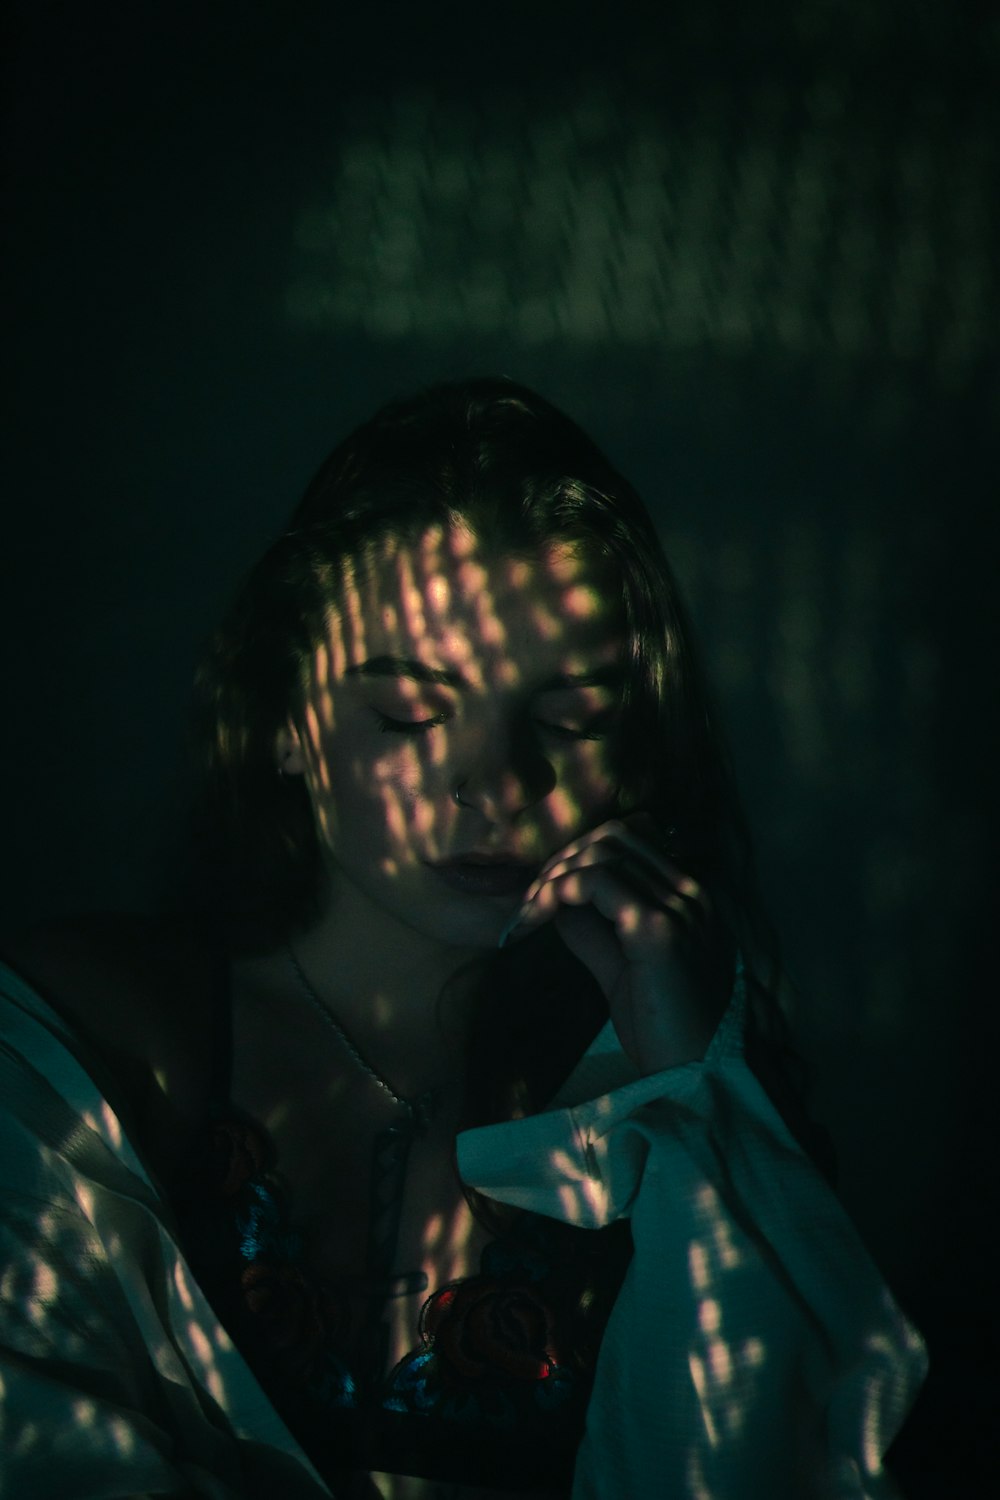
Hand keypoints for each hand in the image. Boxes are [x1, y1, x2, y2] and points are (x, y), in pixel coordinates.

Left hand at [501, 816, 733, 1073]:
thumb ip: (596, 934)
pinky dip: (557, 891)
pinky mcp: (656, 929)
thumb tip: (560, 903)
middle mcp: (690, 893)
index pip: (630, 842)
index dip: (579, 858)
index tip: (545, 895)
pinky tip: (538, 918)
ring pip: (601, 852)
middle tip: (530, 903)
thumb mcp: (623, 973)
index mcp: (689, 900)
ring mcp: (677, 907)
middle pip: (614, 836)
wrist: (696, 1075)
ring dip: (555, 875)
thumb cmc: (665, 1034)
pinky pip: (594, 882)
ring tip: (529, 913)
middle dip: (564, 859)